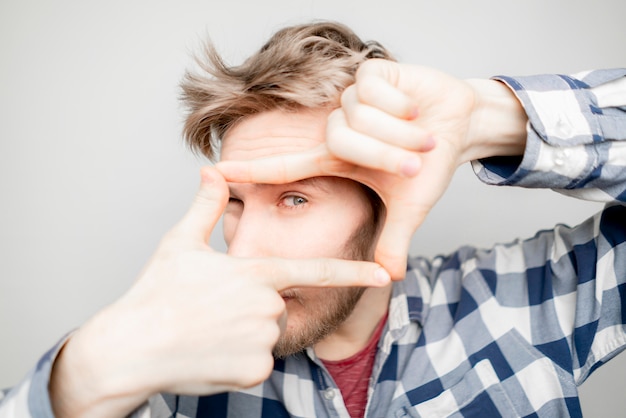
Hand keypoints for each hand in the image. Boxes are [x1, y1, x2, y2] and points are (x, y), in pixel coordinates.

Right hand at [49, 167, 389, 417]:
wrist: (131, 348)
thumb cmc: (156, 293)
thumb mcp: (181, 244)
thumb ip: (207, 207)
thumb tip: (211, 172)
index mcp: (257, 273)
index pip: (315, 270)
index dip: (352, 271)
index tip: (383, 273)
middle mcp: (267, 306)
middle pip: (277, 306)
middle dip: (253, 308)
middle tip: (214, 310)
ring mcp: (262, 340)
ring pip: (266, 335)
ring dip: (244, 334)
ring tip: (209, 330)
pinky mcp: (254, 371)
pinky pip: (257, 363)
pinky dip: (238, 361)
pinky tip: (211, 353)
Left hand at [217, 60, 525, 278]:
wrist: (457, 125)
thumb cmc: (429, 164)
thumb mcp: (410, 207)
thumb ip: (394, 239)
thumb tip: (390, 278)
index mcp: (337, 160)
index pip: (285, 166)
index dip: (251, 169)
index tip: (214, 171)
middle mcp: (337, 128)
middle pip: (343, 140)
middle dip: (387, 154)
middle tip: (416, 159)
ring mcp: (351, 99)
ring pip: (361, 115)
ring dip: (400, 131)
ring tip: (418, 132)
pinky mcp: (368, 73)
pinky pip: (375, 91)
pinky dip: (403, 104)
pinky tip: (413, 107)